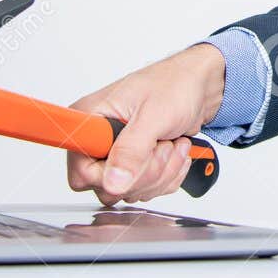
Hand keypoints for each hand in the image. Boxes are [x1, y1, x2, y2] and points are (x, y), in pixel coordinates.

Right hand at [66, 43, 226, 204]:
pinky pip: (146, 190)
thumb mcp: (153, 115)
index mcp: (89, 119)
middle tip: (162, 146)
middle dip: (145, 172)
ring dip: (161, 173)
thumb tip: (113, 182)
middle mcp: (97, 139)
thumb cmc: (174, 85)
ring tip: (172, 144)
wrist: (197, 87)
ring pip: (129, 191)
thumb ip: (132, 150)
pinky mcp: (133, 165)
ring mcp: (116, 154)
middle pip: (107, 186)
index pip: (80, 169)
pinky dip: (168, 176)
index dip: (110, 173)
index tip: (136, 156)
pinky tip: (174, 153)